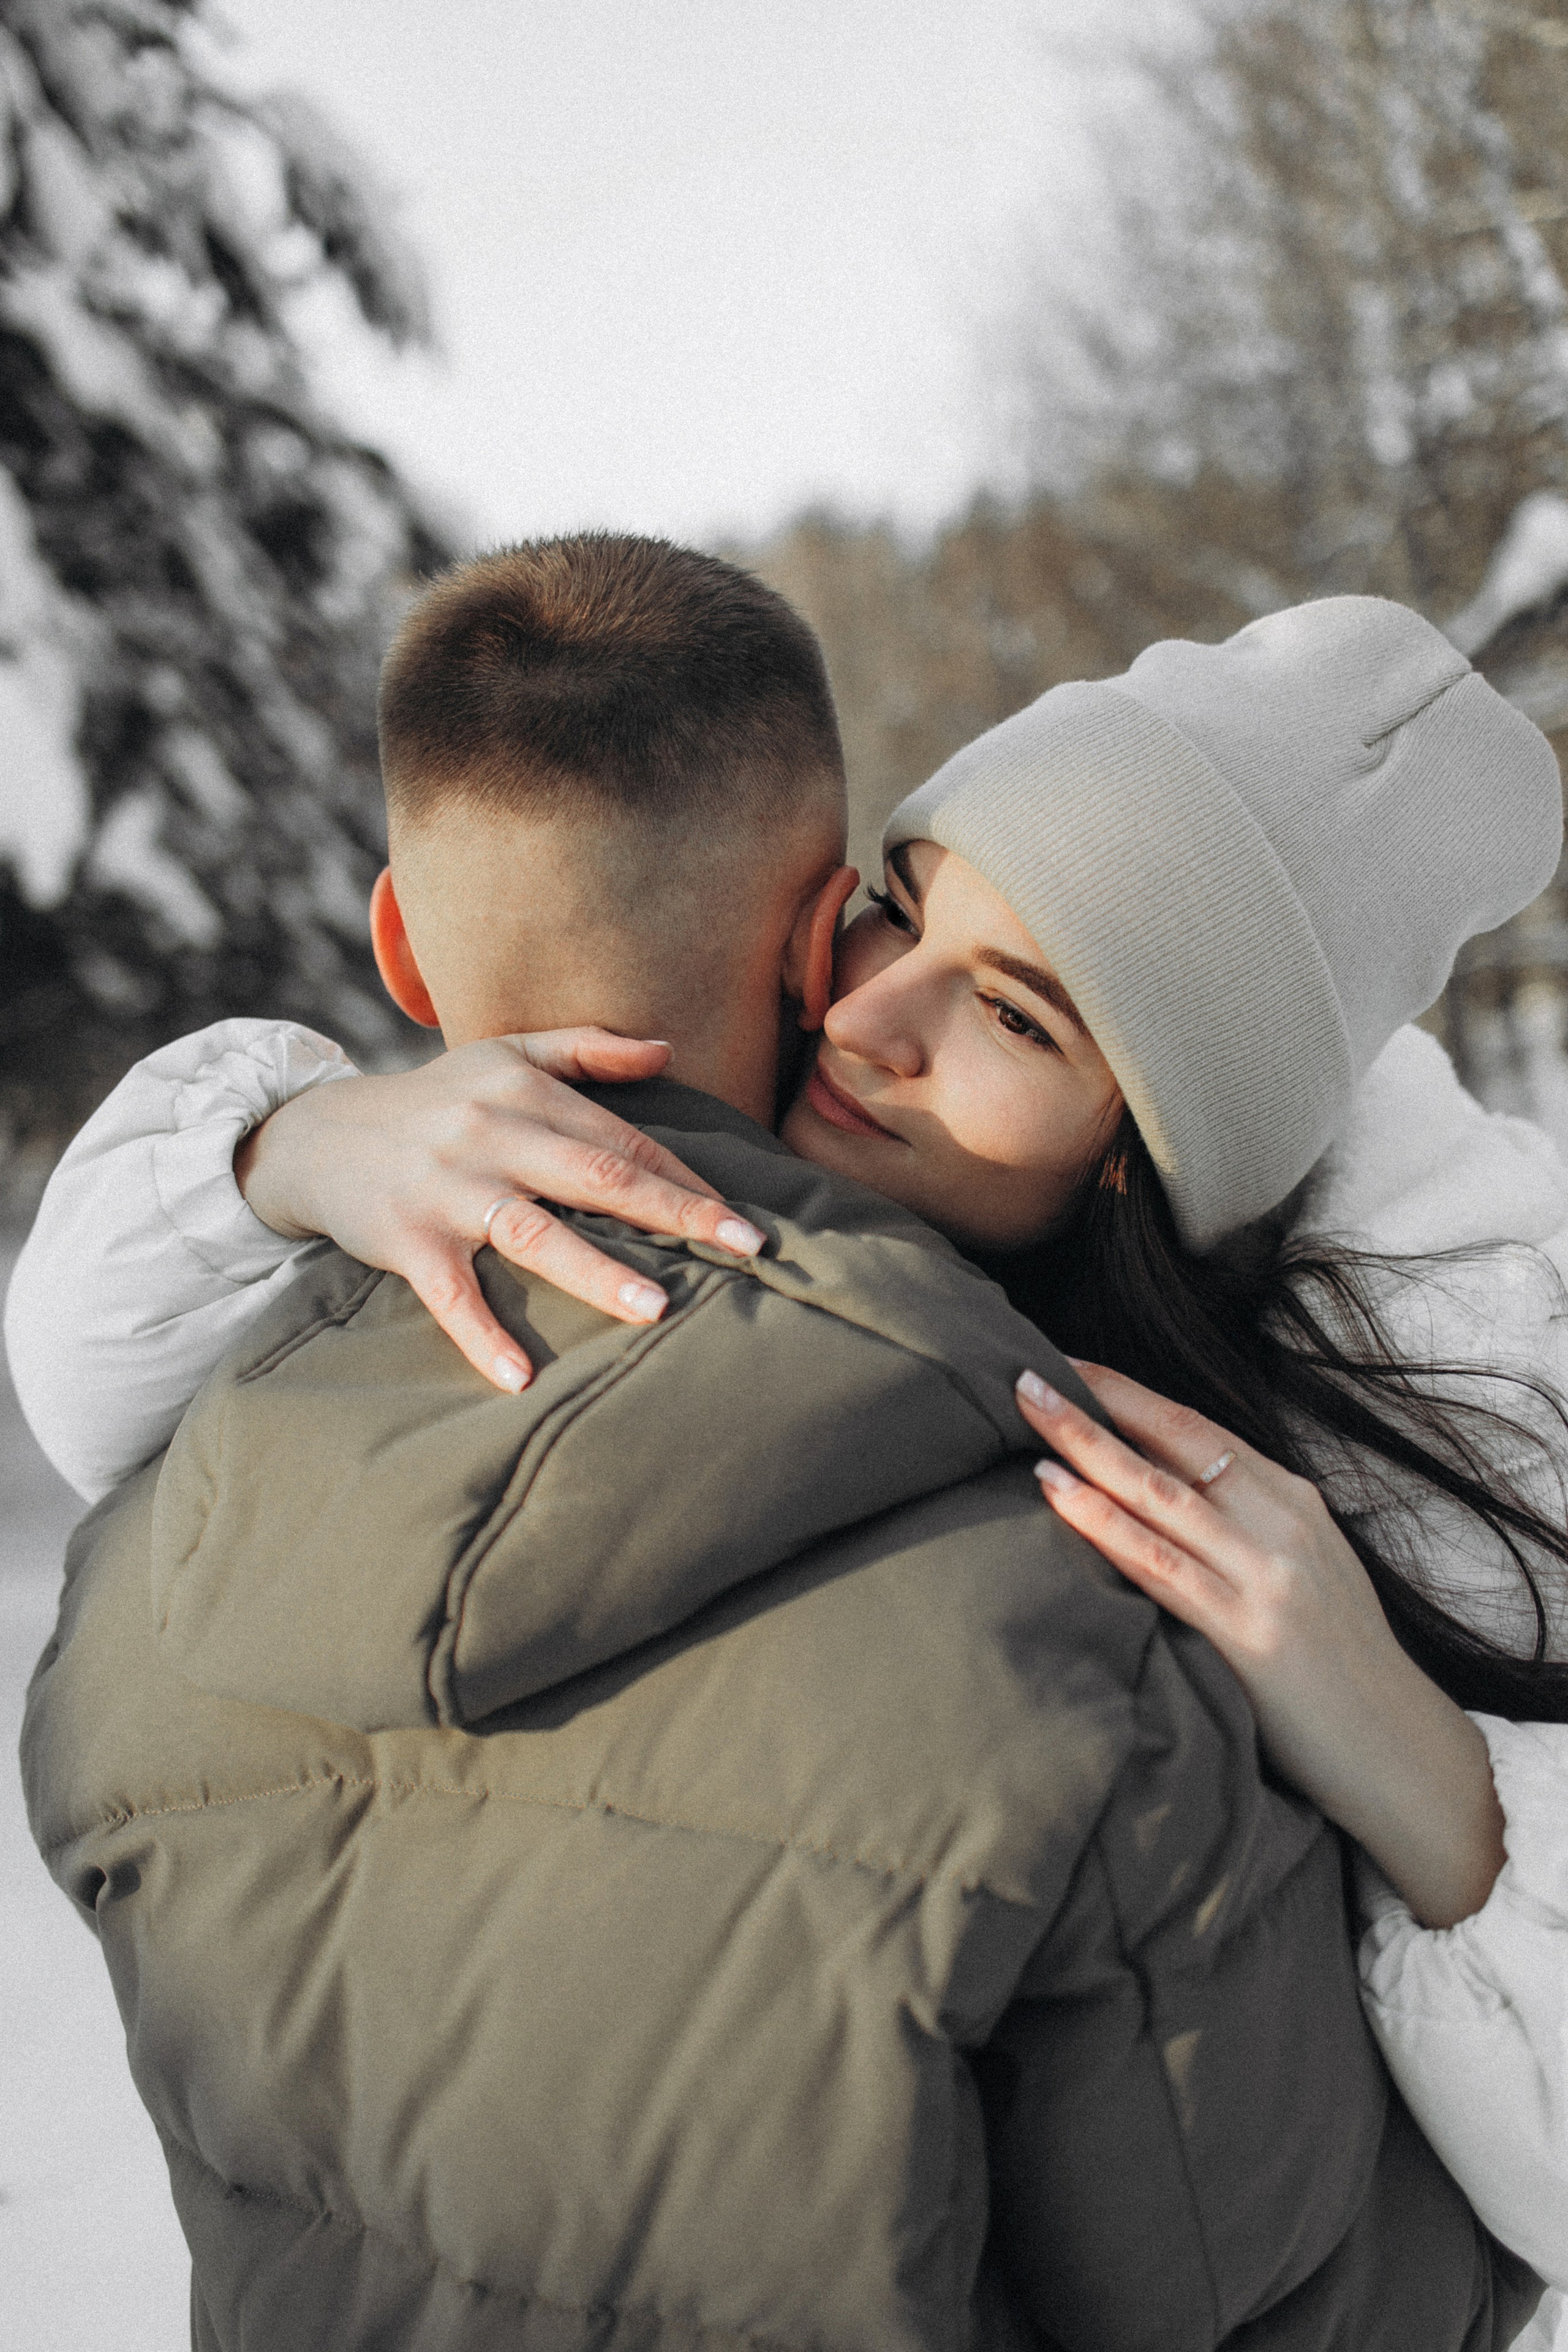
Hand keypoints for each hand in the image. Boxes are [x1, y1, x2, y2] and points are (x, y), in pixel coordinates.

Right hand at [235, 1030, 764, 1393]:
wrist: (318, 1135)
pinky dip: (481, 1334)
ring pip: (532, 1232)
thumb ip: (585, 1049)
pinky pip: (450, 1293)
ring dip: (596, 1272)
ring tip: (657, 1309)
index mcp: (524, 1093)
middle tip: (744, 1247)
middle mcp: (491, 1135)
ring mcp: (447, 1190)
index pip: (621, 1139)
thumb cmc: (432, 1101)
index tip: (742, 1216)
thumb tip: (666, 1050)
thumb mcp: (502, 1053)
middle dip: (673, 1212)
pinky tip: (520, 1376)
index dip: (684, 1177)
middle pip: (595, 1176)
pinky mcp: (405, 1240)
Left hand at [1014, 1360, 1506, 1928]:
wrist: (1398, 1750)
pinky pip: (1161, 1566)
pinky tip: (1059, 1496)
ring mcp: (1268, 1579)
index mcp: (1296, 1502)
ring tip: (1028, 1416)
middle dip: (1094, 1405)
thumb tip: (1158, 1485)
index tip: (1070, 1363)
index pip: (1199, 1429)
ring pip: (1159, 1495)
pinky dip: (1104, 1524)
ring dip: (1086, 1450)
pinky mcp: (1249, 1635)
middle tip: (1025, 1375)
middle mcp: (1283, 1527)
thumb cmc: (1339, 1662)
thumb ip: (1247, 1525)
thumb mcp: (1306, 1568)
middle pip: (1173, 1447)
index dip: (1130, 1393)